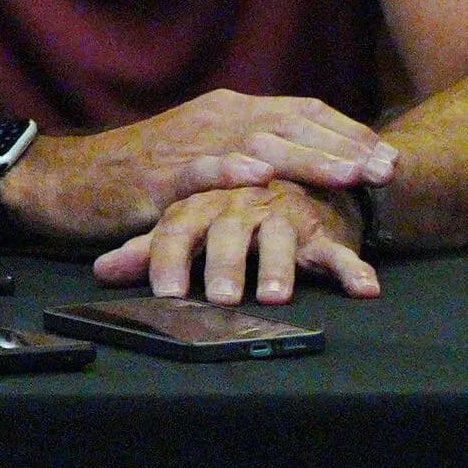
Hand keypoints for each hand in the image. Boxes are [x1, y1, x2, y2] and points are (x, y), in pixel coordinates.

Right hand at [7, 89, 397, 241]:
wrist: (65, 180)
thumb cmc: (136, 174)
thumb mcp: (200, 154)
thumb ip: (247, 151)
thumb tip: (305, 164)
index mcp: (226, 110)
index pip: (301, 112)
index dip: (348, 132)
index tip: (387, 156)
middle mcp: (212, 119)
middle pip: (290, 125)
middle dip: (344, 148)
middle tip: (386, 170)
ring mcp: (184, 145)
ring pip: (256, 143)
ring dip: (307, 158)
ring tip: (349, 175)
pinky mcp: (154, 176)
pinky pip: (197, 168)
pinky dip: (229, 168)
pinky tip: (259, 175)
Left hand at [96, 179, 380, 304]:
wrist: (289, 170)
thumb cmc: (226, 207)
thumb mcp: (184, 223)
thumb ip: (149, 248)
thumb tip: (103, 270)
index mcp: (201, 202)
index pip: (177, 229)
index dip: (168, 259)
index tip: (167, 292)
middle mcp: (240, 205)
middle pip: (229, 233)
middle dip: (225, 264)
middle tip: (221, 297)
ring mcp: (282, 213)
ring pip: (280, 239)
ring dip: (278, 266)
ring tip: (273, 296)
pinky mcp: (321, 227)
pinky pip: (339, 248)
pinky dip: (353, 268)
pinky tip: (364, 289)